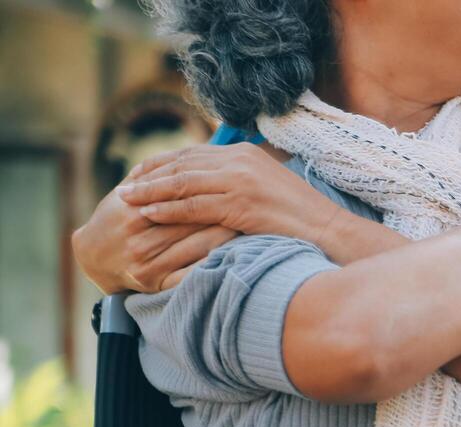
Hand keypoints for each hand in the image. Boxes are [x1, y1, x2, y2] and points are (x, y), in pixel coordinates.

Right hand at [71, 184, 237, 293]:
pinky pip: (193, 274)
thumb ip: (148, 176)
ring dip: (227, 236)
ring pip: (198, 247)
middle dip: (223, 210)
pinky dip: (215, 263)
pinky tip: (236, 255)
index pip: (177, 197)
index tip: (233, 182)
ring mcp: (148, 263)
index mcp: (131, 212)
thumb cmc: (113, 219)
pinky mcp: (157, 284)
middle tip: (252, 202)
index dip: (206, 189)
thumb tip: (181, 155)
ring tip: (251, 224)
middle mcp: (138, 238)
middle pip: (191, 222)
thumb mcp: (123, 195)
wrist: (92, 257)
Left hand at [116, 143, 334, 239]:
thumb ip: (237, 182)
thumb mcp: (265, 189)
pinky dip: (169, 209)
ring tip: (126, 200)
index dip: (160, 164)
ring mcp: (240, 181)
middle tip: (123, 187)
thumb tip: (211, 190)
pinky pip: (195, 205)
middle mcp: (239, 160)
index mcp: (243, 153)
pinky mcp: (241, 203)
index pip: (191, 154)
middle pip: (181, 164)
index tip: (137, 175)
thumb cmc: (299, 217)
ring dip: (150, 192)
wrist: (328, 229)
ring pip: (183, 183)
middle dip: (149, 175)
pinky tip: (150, 214)